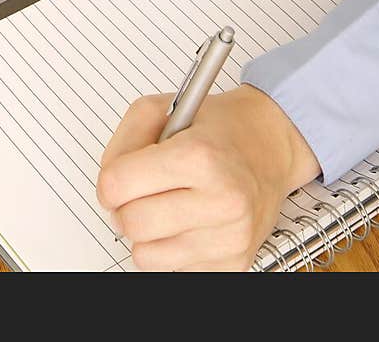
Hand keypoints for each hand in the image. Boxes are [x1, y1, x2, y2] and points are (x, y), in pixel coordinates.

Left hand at [97, 84, 320, 271]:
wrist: (271, 146)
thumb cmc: (220, 128)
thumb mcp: (165, 108)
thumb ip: (125, 139)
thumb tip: (107, 185)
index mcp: (200, 156)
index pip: (118, 185)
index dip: (110, 180)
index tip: (120, 176)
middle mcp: (220, 199)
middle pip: (131, 223)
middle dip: (127, 206)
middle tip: (144, 190)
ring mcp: (229, 236)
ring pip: (146, 256)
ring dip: (148, 232)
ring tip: (168, 205)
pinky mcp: (234, 263)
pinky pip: (172, 269)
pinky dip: (171, 248)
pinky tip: (189, 222)